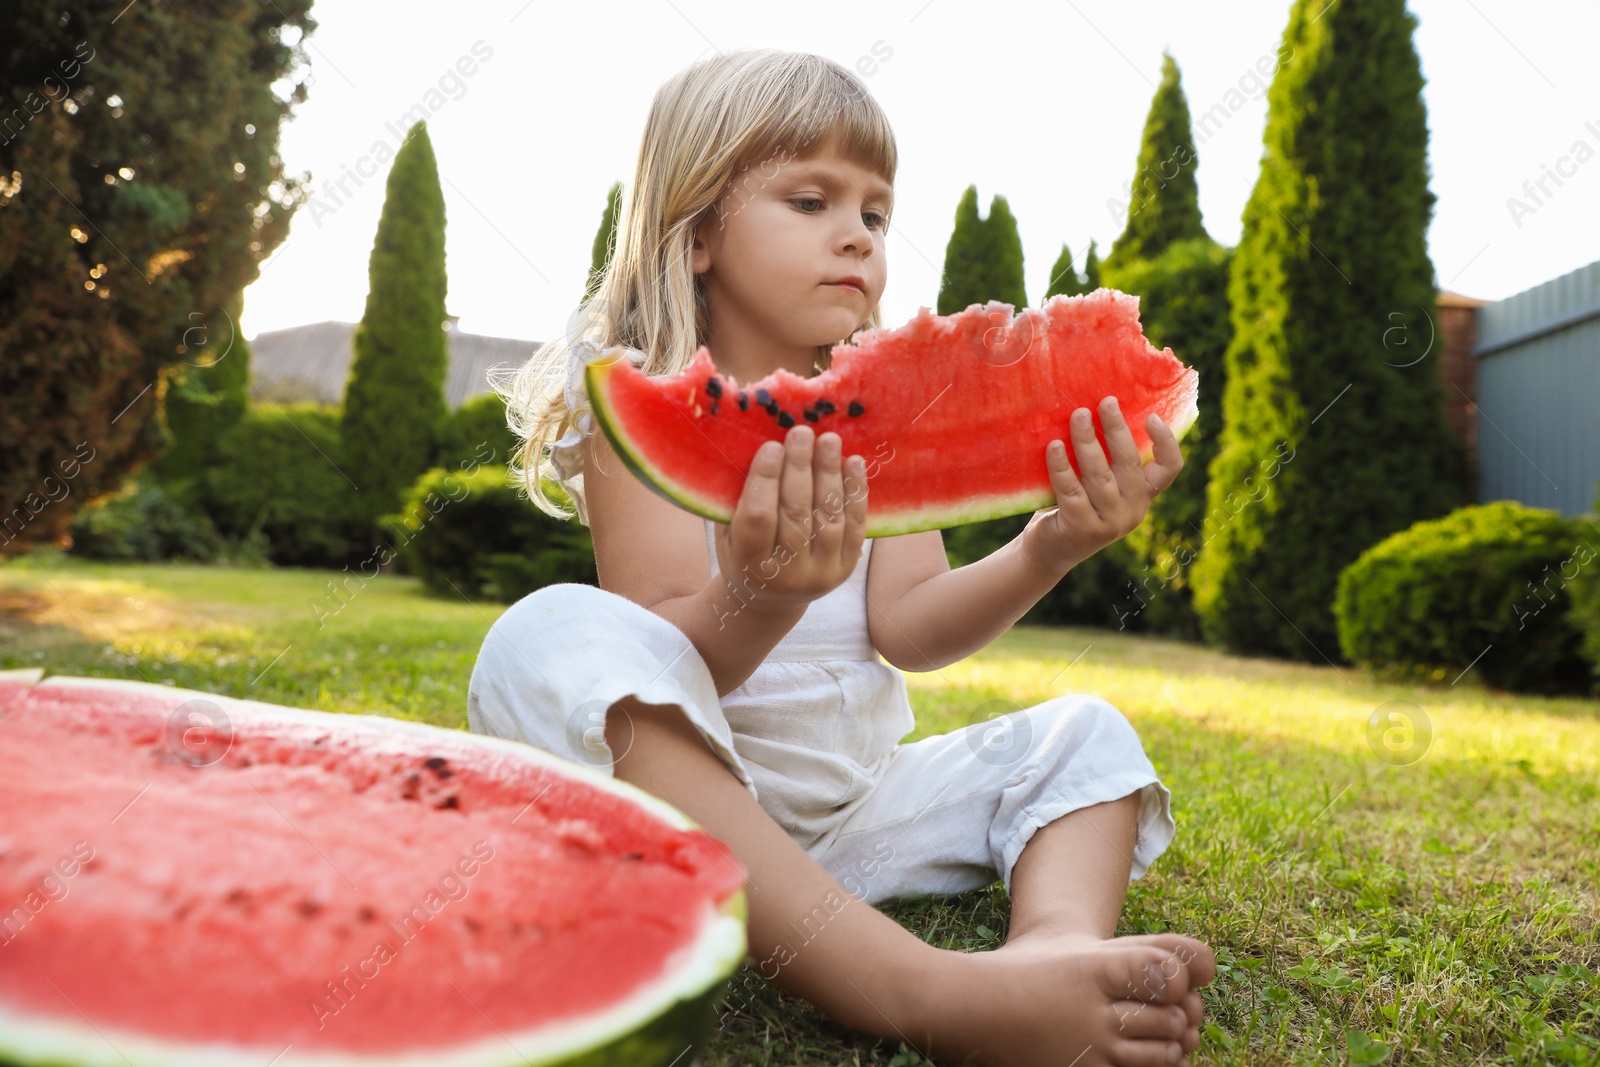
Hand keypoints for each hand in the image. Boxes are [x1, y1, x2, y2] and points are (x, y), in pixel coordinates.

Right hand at [713, 425, 868, 612]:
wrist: (771, 599)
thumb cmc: (742, 554)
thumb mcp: (728, 532)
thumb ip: (739, 500)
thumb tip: (754, 442)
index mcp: (751, 566)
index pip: (759, 518)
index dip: (766, 480)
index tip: (772, 445)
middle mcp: (788, 575)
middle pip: (797, 514)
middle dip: (800, 469)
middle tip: (802, 432)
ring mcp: (822, 574)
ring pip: (828, 517)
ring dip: (830, 474)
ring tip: (829, 440)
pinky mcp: (847, 568)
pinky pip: (855, 525)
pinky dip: (856, 491)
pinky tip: (854, 462)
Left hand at [1021, 395, 1183, 575]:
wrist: (1049, 551)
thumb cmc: (1072, 506)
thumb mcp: (1097, 485)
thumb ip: (1105, 460)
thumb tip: (1093, 408)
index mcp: (1142, 495)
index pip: (1169, 469)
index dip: (1166, 442)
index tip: (1151, 416)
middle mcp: (1133, 510)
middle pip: (1129, 463)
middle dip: (1117, 429)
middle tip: (1105, 401)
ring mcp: (1110, 523)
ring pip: (1100, 475)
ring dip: (1087, 442)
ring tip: (1077, 415)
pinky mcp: (1083, 530)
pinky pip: (1072, 492)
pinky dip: (1061, 467)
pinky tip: (1053, 446)